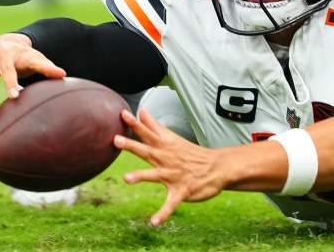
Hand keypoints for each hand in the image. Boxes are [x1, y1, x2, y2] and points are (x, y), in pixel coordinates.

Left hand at [114, 108, 226, 225]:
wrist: (217, 168)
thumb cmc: (190, 153)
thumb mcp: (172, 138)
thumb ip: (154, 126)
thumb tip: (141, 111)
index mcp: (164, 147)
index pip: (148, 132)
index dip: (135, 124)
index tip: (122, 114)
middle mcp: (167, 159)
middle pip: (147, 150)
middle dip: (132, 145)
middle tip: (116, 140)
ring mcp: (174, 175)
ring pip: (155, 175)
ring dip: (141, 176)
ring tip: (126, 178)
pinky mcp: (182, 191)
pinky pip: (171, 203)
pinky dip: (163, 213)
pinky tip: (154, 222)